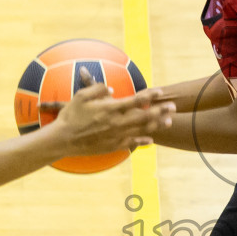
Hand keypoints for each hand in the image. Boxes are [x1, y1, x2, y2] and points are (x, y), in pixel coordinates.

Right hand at [44, 69, 174, 157]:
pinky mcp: (112, 146)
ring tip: (169, 121)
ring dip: (156, 125)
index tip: (159, 92)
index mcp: (109, 109)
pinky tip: (151, 140)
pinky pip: (131, 144)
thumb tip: (112, 89)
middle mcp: (116, 123)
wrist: (63, 139)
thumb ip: (97, 89)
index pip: (134, 101)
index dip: (148, 96)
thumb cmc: (70, 116)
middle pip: (143, 116)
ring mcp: (115, 136)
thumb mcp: (80, 96)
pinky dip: (142, 141)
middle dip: (160, 111)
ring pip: (140, 130)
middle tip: (173, 107)